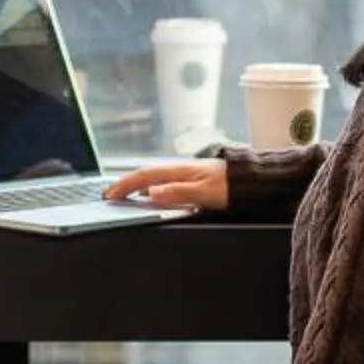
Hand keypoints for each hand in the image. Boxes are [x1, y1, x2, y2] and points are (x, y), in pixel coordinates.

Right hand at [103, 156, 232, 211]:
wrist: (253, 180)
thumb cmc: (231, 186)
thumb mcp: (204, 193)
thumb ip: (177, 192)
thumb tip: (151, 192)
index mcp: (179, 170)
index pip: (144, 176)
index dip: (125, 185)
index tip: (110, 194)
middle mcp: (179, 169)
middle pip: (145, 174)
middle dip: (126, 183)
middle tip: (110, 194)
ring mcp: (185, 173)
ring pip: (154, 178)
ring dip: (137, 185)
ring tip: (125, 194)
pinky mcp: (192, 178)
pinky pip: (164, 181)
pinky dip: (151, 187)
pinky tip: (151, 194)